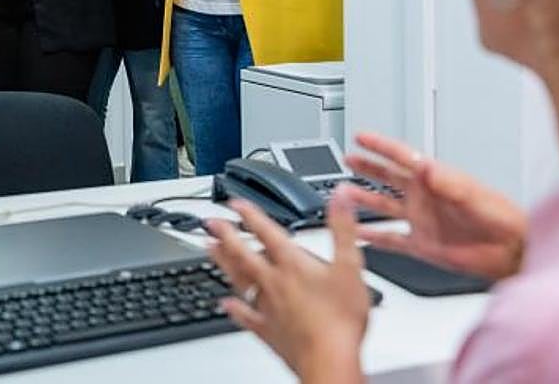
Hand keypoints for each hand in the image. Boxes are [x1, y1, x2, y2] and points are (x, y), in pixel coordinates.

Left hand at [208, 192, 368, 381]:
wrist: (329, 360)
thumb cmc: (340, 320)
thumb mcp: (350, 267)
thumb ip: (342, 229)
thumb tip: (339, 198)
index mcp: (292, 265)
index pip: (266, 232)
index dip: (250, 215)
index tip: (234, 203)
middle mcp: (273, 282)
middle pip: (242, 254)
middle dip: (225, 235)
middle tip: (208, 223)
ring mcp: (267, 306)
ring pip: (238, 279)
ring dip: (222, 262)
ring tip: (209, 250)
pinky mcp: (267, 330)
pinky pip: (245, 316)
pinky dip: (234, 308)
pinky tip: (224, 303)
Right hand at [343, 132, 526, 279]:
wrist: (512, 252)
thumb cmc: (502, 219)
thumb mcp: (472, 195)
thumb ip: (447, 182)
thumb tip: (424, 166)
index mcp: (434, 181)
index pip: (402, 158)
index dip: (381, 146)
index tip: (361, 136)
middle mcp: (424, 198)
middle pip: (388, 178)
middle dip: (368, 167)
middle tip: (348, 157)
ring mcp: (421, 221)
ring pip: (384, 206)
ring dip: (363, 200)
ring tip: (343, 194)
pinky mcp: (421, 245)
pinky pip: (390, 239)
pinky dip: (372, 237)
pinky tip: (357, 232)